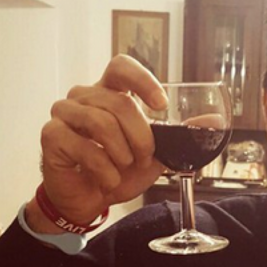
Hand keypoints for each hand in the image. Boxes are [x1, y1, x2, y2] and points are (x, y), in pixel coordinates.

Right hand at [26, 55, 167, 232]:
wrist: (88, 200)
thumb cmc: (118, 170)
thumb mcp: (156, 154)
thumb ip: (180, 135)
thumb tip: (215, 120)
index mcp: (109, 92)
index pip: (121, 66)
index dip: (142, 80)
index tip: (161, 106)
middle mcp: (84, 96)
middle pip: (120, 102)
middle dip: (141, 137)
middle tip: (143, 158)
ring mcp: (64, 113)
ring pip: (101, 122)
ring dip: (121, 153)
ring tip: (123, 167)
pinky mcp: (51, 135)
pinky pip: (83, 146)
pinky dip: (104, 169)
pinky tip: (107, 178)